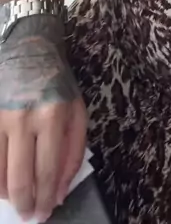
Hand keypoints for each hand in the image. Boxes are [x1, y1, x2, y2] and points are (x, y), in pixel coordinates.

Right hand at [0, 15, 86, 222]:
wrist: (28, 50)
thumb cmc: (57, 83)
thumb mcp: (77, 111)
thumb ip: (73, 152)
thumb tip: (59, 192)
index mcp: (53, 116)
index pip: (47, 170)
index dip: (45, 198)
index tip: (45, 214)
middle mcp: (24, 118)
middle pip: (21, 177)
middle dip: (26, 204)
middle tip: (28, 215)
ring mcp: (1, 117)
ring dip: (8, 195)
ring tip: (16, 202)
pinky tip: (2, 186)